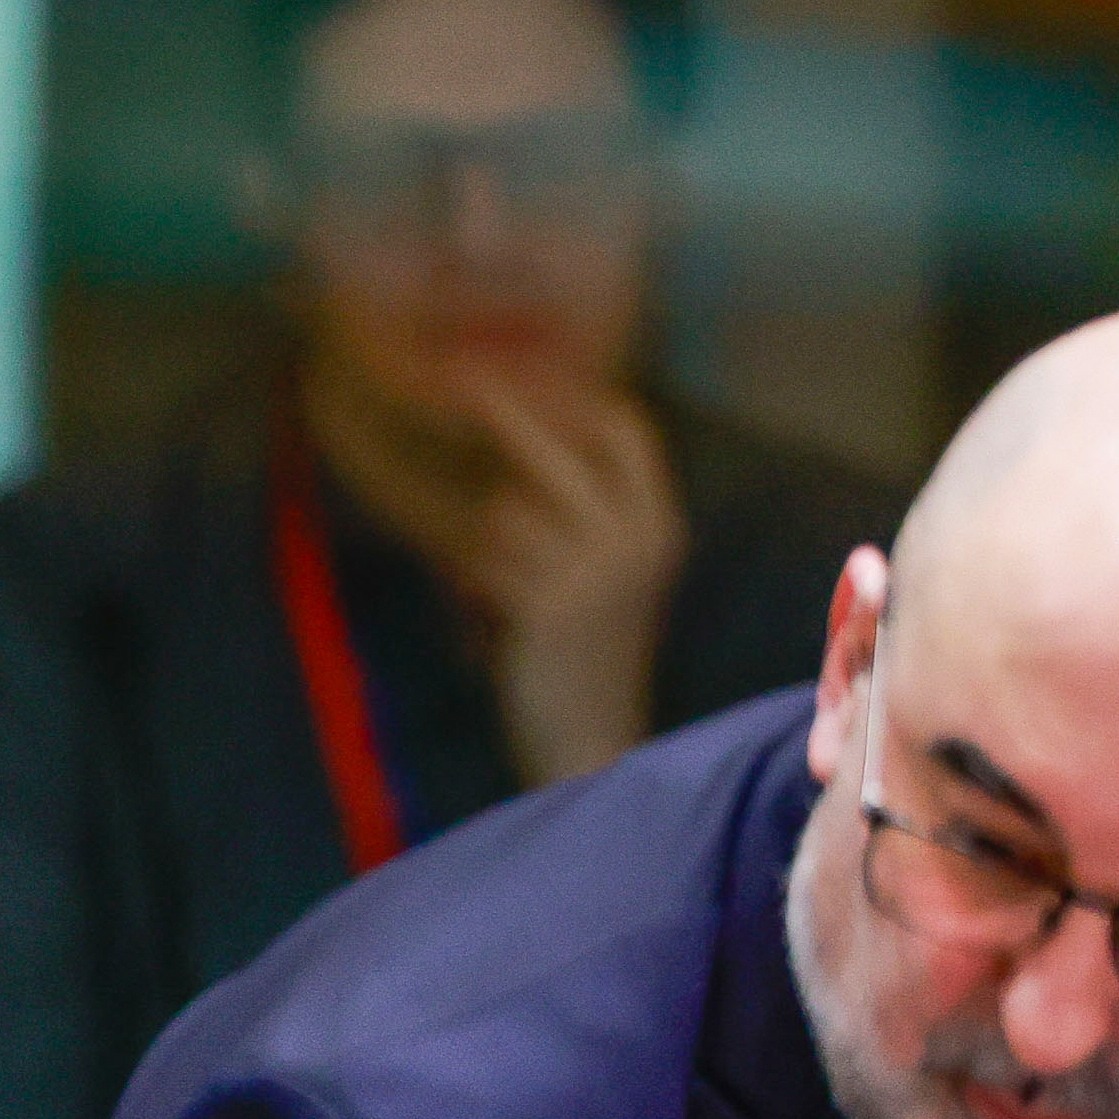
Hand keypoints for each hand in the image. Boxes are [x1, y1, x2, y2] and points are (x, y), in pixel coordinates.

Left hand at [438, 378, 684, 789]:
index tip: (520, 376)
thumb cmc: (581, 658)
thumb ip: (579, 518)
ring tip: (499, 603)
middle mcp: (639, 538)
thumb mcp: (600, 576)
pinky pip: (486, 560)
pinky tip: (492, 628)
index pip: (625, 431)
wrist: (591, 743)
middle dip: (506, 411)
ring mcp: (597, 569)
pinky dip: (473, 588)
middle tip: (459, 380)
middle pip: (564, 444)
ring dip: (483, 551)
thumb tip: (519, 447)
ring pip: (509, 509)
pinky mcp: (551, 602)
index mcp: (659, 526)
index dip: (573, 399)